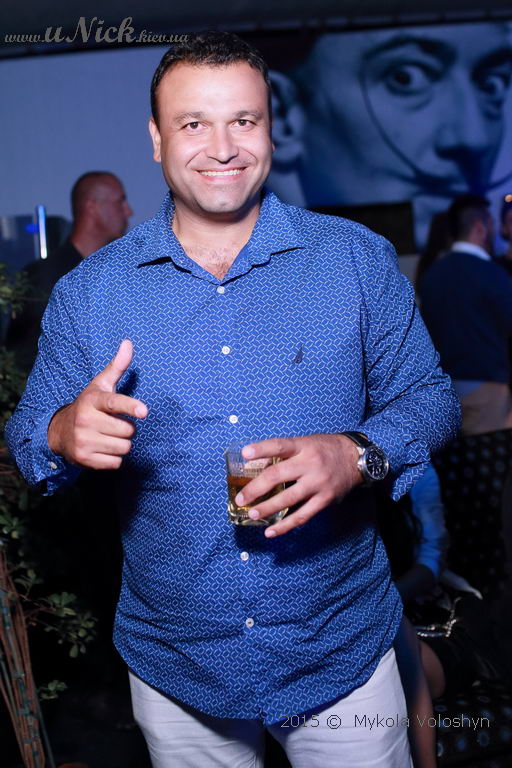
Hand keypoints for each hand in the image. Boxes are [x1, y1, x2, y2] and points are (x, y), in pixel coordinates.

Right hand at [47, 339, 147, 469]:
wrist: (60, 432)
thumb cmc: (89, 406)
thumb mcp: (100, 385)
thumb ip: (117, 366)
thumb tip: (128, 342)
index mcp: (93, 401)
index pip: (114, 403)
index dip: (130, 407)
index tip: (144, 411)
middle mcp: (86, 420)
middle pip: (128, 431)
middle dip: (127, 429)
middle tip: (113, 424)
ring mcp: (84, 440)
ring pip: (124, 448)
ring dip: (121, 444)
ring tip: (108, 436)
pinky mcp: (84, 459)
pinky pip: (116, 463)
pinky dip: (114, 458)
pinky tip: (103, 449)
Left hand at [235, 434, 362, 537]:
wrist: (356, 459)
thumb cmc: (325, 449)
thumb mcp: (307, 443)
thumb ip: (286, 454)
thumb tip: (258, 466)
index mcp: (303, 446)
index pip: (279, 446)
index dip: (261, 449)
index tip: (244, 454)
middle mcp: (310, 464)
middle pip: (277, 475)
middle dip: (255, 488)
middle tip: (240, 499)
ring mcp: (318, 483)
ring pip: (288, 499)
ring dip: (267, 509)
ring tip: (252, 514)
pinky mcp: (325, 499)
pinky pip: (302, 516)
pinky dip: (285, 526)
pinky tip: (271, 531)